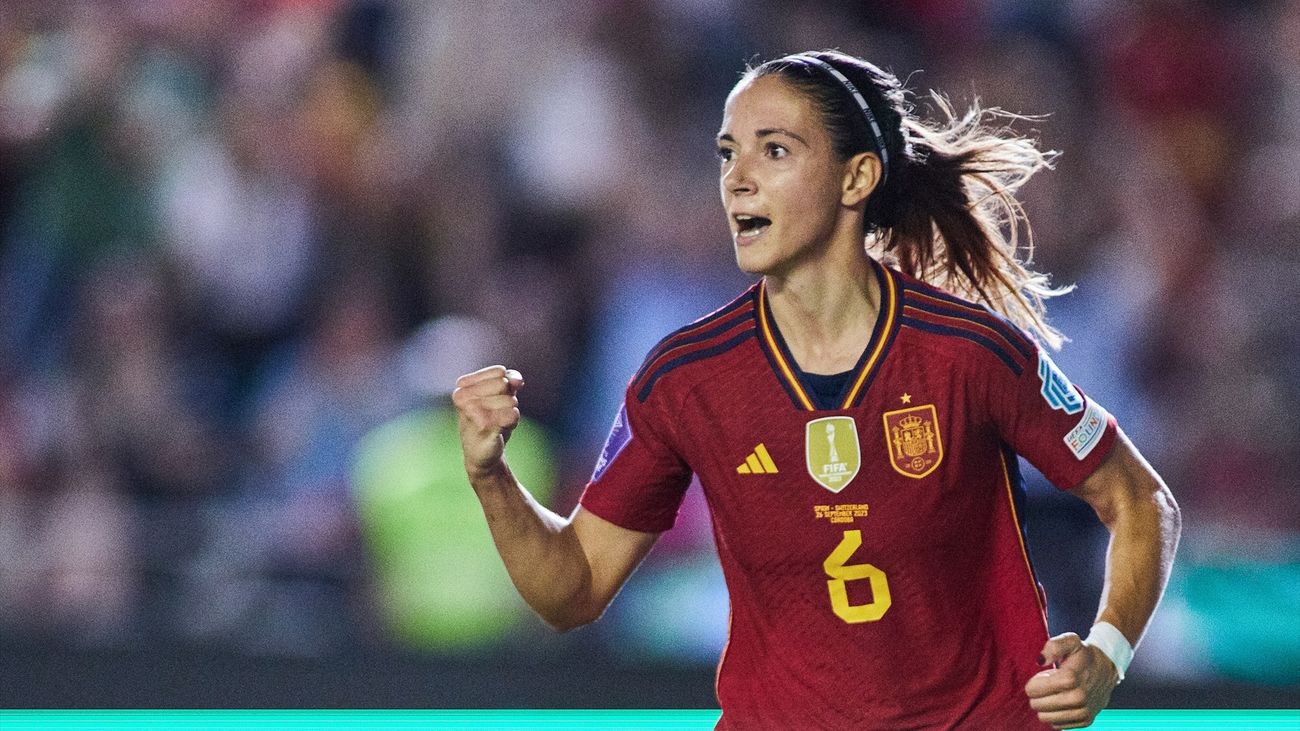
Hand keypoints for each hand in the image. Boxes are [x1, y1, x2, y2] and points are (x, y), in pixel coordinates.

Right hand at [452, 365, 523, 479]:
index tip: (495, 398)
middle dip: (508, 398)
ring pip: (510, 401)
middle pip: (504, 384)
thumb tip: (516, 381)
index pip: (500, 372)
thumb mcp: (501, 394)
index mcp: (462, 386)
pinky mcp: (483, 427)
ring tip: (497, 422)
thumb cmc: (490, 418)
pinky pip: (512, 415)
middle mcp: (462, 397)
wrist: (482, 451)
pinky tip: (501, 429)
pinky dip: (513, 421)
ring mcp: (471, 412)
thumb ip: (509, 379)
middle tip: (497, 412)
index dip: (506, 385)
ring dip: (510, 412)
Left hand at [1024, 632, 1118, 728]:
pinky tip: (1063, 702)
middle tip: (1051, 684)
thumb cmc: (1084, 655)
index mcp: (1070, 678)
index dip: (1034, 682)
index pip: (1033, 690)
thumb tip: (1040, 660)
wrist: (1108, 668)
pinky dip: (1056, 714)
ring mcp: (1082, 711)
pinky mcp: (1086, 721)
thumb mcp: (1070, 642)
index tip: (1045, 676)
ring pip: (1045, 717)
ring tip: (1057, 693)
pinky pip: (1058, 724)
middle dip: (1038, 694)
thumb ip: (1053, 646)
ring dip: (1046, 706)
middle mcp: (1078, 698)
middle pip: (1037, 705)